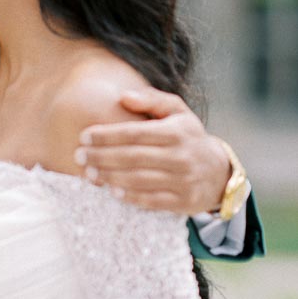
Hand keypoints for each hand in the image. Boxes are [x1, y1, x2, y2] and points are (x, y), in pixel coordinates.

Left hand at [74, 88, 230, 213]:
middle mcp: (181, 156)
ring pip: (140, 180)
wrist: (219, 172)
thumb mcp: (178, 112)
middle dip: (102, 156)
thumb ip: (151, 100)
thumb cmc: (188, 137)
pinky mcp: (182, 202)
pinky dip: (130, 196)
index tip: (84, 135)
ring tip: (88, 172)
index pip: (136, 133)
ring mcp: (183, 181)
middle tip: (78, 155)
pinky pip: (151, 200)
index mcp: (177, 132)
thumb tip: (123, 96)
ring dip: (110, 177)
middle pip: (134, 157)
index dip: (108, 135)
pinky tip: (111, 189)